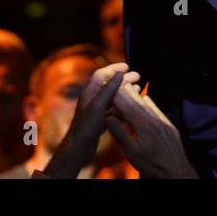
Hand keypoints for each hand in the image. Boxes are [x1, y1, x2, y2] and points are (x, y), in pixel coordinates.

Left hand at [42, 63, 139, 178]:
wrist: (78, 149)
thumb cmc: (86, 126)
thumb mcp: (98, 105)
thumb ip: (109, 89)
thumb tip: (120, 73)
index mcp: (89, 92)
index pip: (102, 74)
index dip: (114, 68)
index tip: (127, 67)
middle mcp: (92, 99)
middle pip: (108, 85)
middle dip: (123, 80)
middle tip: (137, 77)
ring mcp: (95, 111)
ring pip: (112, 97)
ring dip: (124, 92)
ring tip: (138, 89)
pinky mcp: (99, 121)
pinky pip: (113, 109)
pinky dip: (122, 106)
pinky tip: (131, 107)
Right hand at [105, 83, 197, 178]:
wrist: (176, 171)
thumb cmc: (152, 165)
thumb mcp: (132, 152)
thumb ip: (121, 134)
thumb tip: (109, 118)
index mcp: (142, 126)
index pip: (126, 107)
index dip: (117, 97)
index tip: (109, 87)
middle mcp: (152, 120)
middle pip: (136, 103)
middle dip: (126, 92)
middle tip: (117, 81)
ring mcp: (162, 122)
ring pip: (147, 105)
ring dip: (137, 95)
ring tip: (129, 86)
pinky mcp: (168, 127)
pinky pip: (158, 110)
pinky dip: (150, 103)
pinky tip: (146, 98)